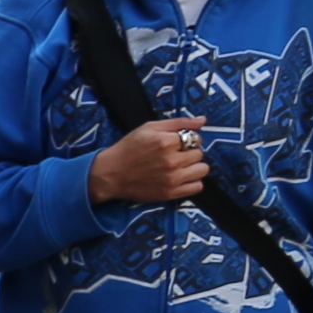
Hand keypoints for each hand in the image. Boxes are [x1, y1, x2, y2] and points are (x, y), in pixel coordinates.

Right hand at [95, 117, 210, 208]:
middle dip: (190, 152)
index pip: (196, 138)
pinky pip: (197, 187)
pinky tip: (180, 178)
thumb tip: (202, 120)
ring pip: (202, 169)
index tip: (177, 143)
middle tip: (175, 154)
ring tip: (180, 166)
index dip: (188, 139)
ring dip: (194, 167)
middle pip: (199, 153)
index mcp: (166, 141)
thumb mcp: (149, 128)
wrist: (110, 174)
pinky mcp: (171, 192)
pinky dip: (192, 182)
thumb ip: (178, 122)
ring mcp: (172, 178)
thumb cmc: (128, 148)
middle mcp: (172, 160)